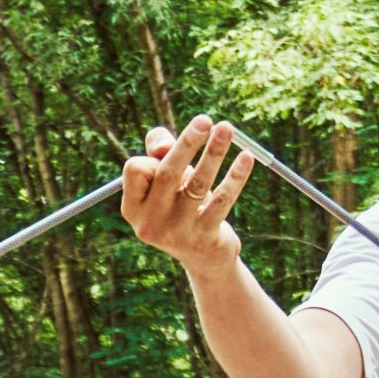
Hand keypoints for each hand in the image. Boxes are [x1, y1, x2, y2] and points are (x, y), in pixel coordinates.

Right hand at [115, 116, 250, 268]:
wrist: (203, 257)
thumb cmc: (179, 206)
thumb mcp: (164, 181)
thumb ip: (158, 152)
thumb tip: (163, 145)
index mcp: (133, 207)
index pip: (135, 169)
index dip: (154, 156)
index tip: (169, 153)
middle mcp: (149, 222)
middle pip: (167, 173)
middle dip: (187, 143)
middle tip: (205, 120)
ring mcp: (176, 233)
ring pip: (197, 184)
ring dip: (214, 153)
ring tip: (226, 128)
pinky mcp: (204, 238)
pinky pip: (222, 201)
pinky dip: (235, 177)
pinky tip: (246, 158)